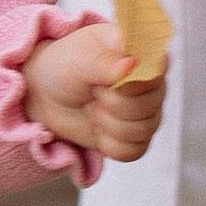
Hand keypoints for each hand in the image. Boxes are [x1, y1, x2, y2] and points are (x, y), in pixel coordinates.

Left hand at [22, 19, 164, 162]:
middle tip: (95, 91)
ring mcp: (147, 111)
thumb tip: (131, 66)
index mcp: (142, 53)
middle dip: (113, 105)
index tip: (107, 83)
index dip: (132, 84)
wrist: (49, 92)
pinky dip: (108, 144)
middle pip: (149, 107)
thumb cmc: (67, 65)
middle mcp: (151, 83)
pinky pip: (133, 151)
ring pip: (142, 131)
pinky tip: (98, 128)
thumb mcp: (78, 57)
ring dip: (108, 125)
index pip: (157, 71)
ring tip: (95, 107)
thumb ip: (104, 62)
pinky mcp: (137, 136)